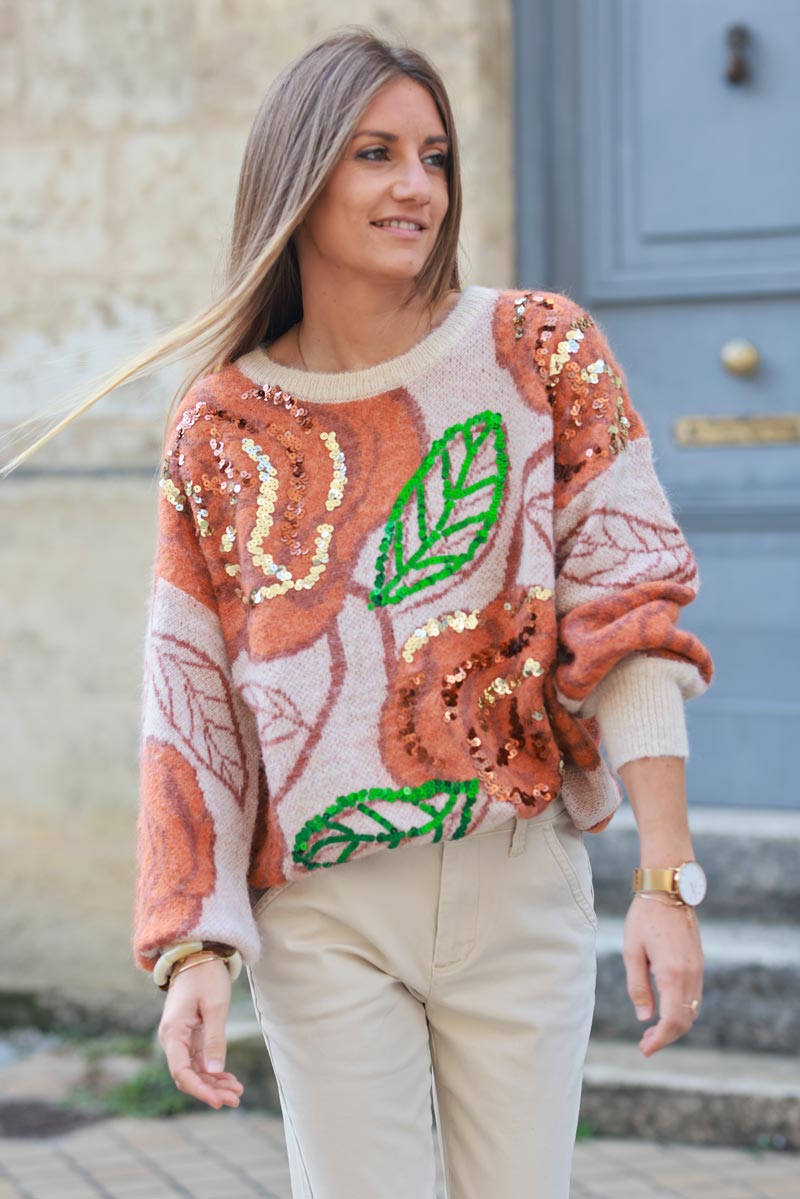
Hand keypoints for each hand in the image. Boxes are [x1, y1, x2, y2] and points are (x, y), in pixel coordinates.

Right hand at [157, 956, 243, 1108]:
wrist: (200, 954)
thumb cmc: (206, 976)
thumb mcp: (214, 1007)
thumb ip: (214, 1039)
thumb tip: (214, 1071)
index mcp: (173, 1032)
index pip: (182, 1072)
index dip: (199, 1090)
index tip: (218, 1101)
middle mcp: (172, 1038)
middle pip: (188, 1075)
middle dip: (210, 1090)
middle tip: (235, 1099)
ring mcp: (180, 1038)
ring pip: (194, 1070)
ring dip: (213, 1082)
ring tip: (236, 1092)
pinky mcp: (190, 1035)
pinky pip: (199, 1060)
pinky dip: (213, 1070)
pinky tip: (229, 1079)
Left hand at [623, 894, 703, 1056]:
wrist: (668, 889)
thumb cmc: (644, 917)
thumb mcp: (632, 950)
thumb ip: (638, 986)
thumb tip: (645, 1017)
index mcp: (672, 973)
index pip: (672, 1020)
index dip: (660, 1040)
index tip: (645, 1049)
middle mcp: (690, 974)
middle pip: (685, 1020)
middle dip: (666, 1037)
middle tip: (645, 1044)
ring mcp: (698, 968)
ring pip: (692, 1010)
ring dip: (675, 1025)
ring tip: (652, 1031)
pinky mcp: (699, 962)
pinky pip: (694, 996)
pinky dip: (682, 1010)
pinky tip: (665, 1010)